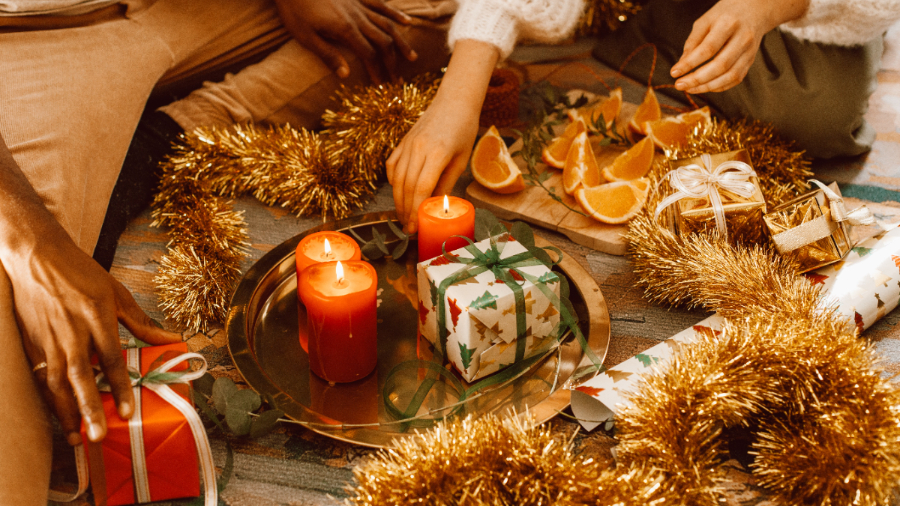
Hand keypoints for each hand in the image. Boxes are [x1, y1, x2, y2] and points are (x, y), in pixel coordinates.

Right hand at [10, 228, 179, 445]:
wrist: (37, 257)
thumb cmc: (81, 274)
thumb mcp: (117, 293)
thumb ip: (142, 323)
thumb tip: (172, 340)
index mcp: (97, 316)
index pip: (110, 358)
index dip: (119, 387)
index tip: (127, 411)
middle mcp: (71, 330)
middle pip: (80, 376)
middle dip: (89, 408)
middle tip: (97, 436)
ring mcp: (49, 338)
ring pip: (56, 382)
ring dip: (67, 412)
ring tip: (78, 437)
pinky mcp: (32, 343)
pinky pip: (42, 377)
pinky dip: (50, 399)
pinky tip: (60, 416)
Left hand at [274, 0, 416, 82]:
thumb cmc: (295, 10)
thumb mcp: (305, 36)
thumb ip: (327, 55)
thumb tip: (346, 76)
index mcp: (345, 29)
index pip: (368, 54)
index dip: (377, 71)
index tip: (382, 86)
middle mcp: (357, 17)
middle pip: (383, 42)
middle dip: (392, 62)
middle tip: (398, 80)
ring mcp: (359, 5)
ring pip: (387, 24)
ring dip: (401, 42)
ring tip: (412, 57)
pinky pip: (381, 5)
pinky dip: (395, 14)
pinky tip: (407, 23)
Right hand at [387, 91, 480, 232]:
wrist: (454, 102)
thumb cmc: (463, 130)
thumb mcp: (461, 160)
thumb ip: (447, 183)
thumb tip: (437, 207)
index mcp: (437, 153)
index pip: (421, 188)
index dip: (416, 210)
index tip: (414, 227)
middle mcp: (418, 148)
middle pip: (406, 186)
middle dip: (405, 210)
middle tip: (408, 227)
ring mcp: (407, 144)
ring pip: (396, 178)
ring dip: (398, 200)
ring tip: (403, 215)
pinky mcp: (402, 142)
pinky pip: (392, 166)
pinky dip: (393, 181)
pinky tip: (399, 192)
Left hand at [670, 0, 808, 93]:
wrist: (756, 10)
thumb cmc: (726, 14)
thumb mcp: (706, 20)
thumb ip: (693, 41)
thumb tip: (682, 64)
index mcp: (728, 24)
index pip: (708, 48)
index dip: (690, 63)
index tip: (674, 72)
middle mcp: (742, 38)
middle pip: (720, 65)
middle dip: (697, 79)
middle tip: (680, 85)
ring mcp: (749, 51)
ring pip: (730, 76)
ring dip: (707, 87)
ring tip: (690, 89)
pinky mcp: (751, 61)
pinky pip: (735, 79)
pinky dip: (719, 87)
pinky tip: (705, 87)